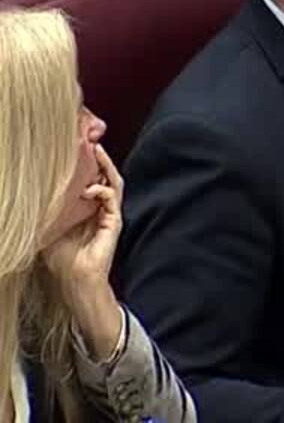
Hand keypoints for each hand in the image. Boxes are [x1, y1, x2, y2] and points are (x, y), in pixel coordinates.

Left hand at [40, 144, 124, 358]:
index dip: (86, 165)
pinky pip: (112, 198)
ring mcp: (109, 214)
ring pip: (112, 182)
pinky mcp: (113, 221)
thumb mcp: (48, 228)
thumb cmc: (60, 259)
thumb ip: (48, 212)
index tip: (76, 148)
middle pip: (104, 176)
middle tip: (91, 142)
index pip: (90, 180)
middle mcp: (100, 209)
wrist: (74, 280)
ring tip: (97, 151)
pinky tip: (89, 189)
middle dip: (99, 159)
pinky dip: (102, 189)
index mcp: (86, 209)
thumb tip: (31, 195)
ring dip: (105, 166)